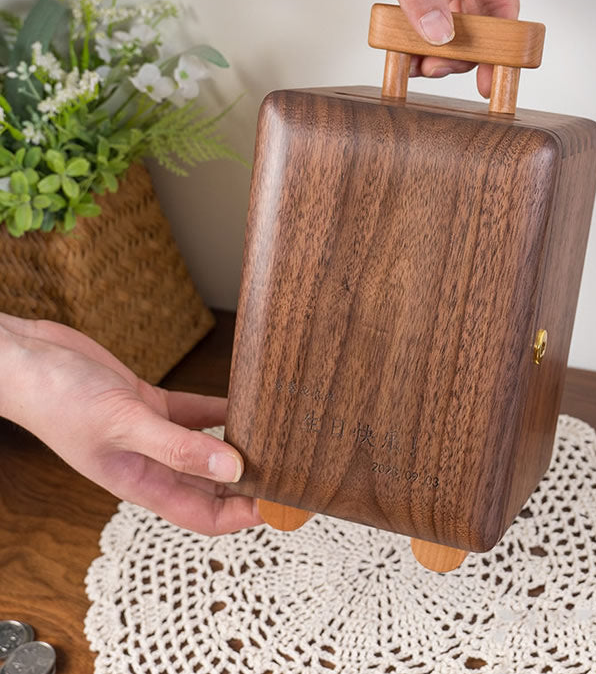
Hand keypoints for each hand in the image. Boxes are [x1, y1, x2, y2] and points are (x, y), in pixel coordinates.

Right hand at [0, 313, 261, 534]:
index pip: (203, 514)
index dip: (241, 516)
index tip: (279, 506)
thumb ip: (178, 446)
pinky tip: (245, 401)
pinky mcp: (148, 403)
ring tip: (275, 437)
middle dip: (248, 484)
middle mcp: (148, 463)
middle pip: (210, 484)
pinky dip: (219, 410)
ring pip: (205, 448)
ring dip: (237, 446)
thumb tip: (232, 468)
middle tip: (288, 470)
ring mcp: (150, 433)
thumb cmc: (57, 399)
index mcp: (139, 482)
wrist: (26, 359)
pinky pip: (194, 412)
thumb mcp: (124, 424)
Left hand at [279, 0, 519, 96]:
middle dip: (465, 49)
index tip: (494, 69)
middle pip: (479, 15)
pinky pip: (424, 22)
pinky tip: (407, 56)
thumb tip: (440, 32)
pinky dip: (418, 44)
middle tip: (440, 69)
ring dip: (440, 51)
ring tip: (420, 66)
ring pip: (451, 23)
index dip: (502, 36)